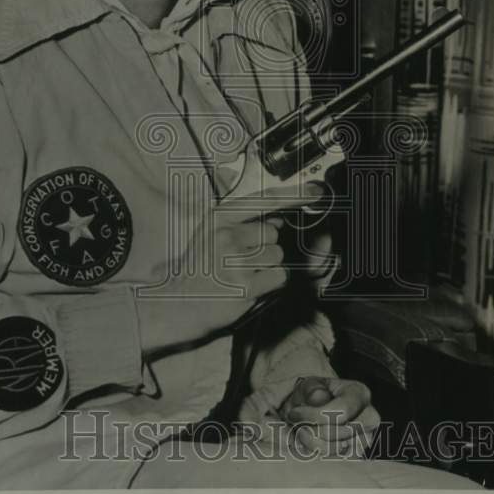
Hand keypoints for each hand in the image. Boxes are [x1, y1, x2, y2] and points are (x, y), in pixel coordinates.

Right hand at [137, 184, 323, 356]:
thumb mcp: (211, 234)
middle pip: (272, 234)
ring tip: (242, 275)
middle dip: (265, 247)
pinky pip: (278, 277)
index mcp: (218, 217)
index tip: (315, 191)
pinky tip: (249, 287)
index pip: (262, 201)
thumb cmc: (199, 267)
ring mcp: (235, 261)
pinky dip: (270, 283)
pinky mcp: (245, 285)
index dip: (292, 195)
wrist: (178, 301)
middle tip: (241, 261)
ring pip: (277, 256)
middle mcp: (227, 235)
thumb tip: (278, 220)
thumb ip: (242, 223)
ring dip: (267, 267)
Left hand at [280, 376, 379, 457]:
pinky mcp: (357, 455)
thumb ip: (312, 390)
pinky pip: (337, 461)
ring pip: (339, 449)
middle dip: (316, 430)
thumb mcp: (307, 386)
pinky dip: (318, 454)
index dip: (315, 415)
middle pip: (344, 432)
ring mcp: (365, 438)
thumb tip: (319, 398)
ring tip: (302, 432)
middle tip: (298, 424)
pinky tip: (310, 442)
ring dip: (314, 443)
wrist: (309, 410)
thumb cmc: (311, 396)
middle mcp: (369, 417)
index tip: (295, 413)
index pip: (342, 410)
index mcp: (359, 393)